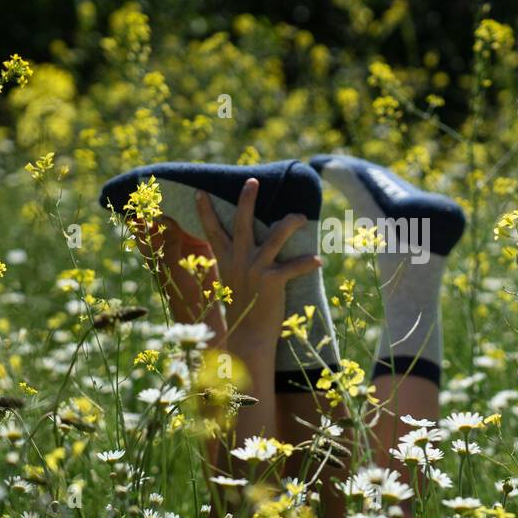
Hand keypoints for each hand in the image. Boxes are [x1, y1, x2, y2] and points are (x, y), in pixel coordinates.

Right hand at [196, 178, 319, 356]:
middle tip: (253, 180)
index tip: (199, 191)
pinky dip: (308, 262)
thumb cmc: (244, 309)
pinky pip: (294, 267)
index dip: (205, 211)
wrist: (248, 336)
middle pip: (241, 221)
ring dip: (290, 223)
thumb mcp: (234, 281)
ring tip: (300, 216)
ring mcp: (255, 269)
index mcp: (227, 260)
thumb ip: (237, 263)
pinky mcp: (272, 281)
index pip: (212, 230)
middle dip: (247, 199)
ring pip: (276, 236)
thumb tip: (244, 249)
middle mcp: (239, 260)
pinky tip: (319, 260)